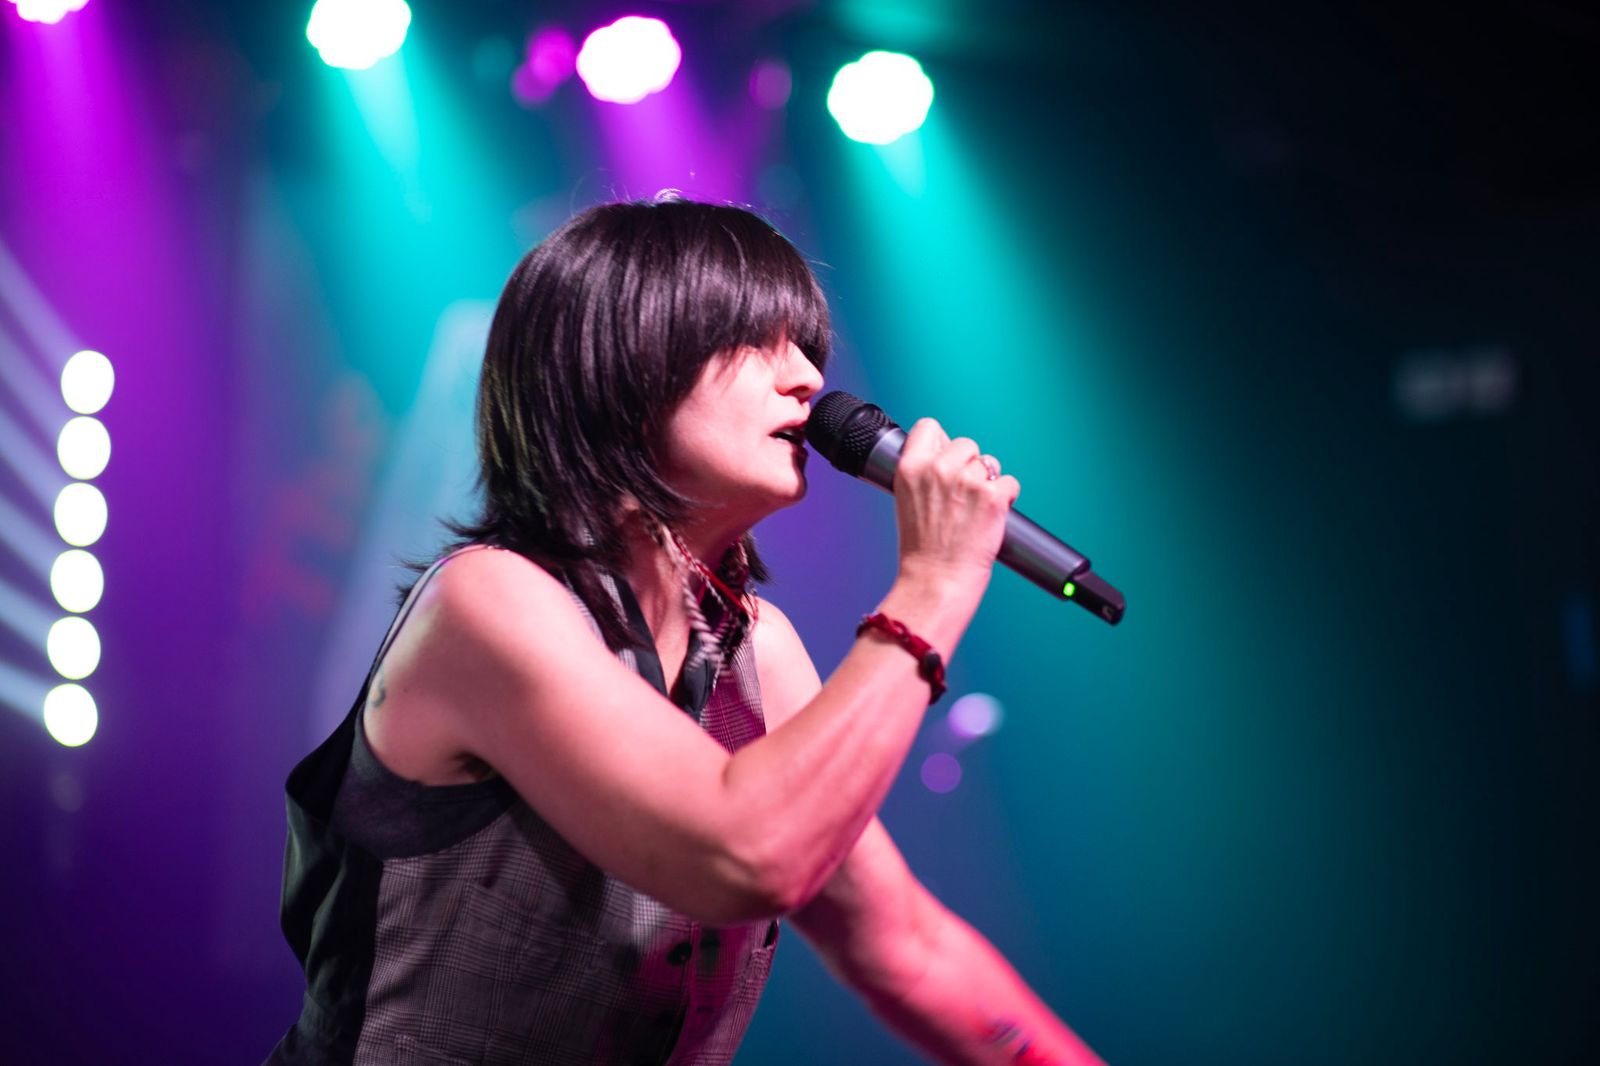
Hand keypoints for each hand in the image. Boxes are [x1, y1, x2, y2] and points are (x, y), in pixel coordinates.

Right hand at [890, 418, 1019, 594]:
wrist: (937, 580)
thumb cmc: (923, 548)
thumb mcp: (907, 500)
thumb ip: (923, 473)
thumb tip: (945, 452)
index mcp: (911, 468)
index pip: (929, 427)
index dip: (942, 442)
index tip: (945, 459)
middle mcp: (938, 469)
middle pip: (966, 443)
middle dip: (969, 465)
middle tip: (962, 496)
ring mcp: (967, 481)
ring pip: (990, 463)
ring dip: (988, 482)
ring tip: (975, 510)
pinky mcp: (993, 496)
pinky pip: (1010, 483)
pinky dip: (1006, 498)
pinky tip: (991, 516)